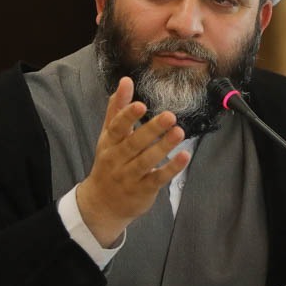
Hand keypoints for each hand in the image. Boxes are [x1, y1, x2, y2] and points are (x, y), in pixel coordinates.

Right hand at [74, 77, 189, 246]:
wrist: (102, 204)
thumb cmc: (109, 162)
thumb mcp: (108, 136)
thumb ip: (117, 109)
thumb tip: (125, 81)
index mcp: (109, 143)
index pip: (117, 128)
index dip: (127, 116)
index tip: (141, 105)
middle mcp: (118, 159)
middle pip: (134, 144)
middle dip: (151, 130)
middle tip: (169, 116)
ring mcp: (130, 176)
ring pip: (146, 161)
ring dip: (163, 147)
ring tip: (179, 133)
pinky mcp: (143, 190)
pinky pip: (157, 178)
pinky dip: (171, 168)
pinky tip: (184, 156)